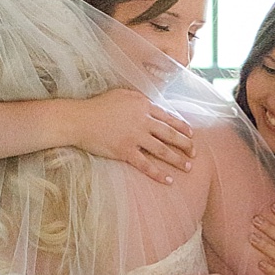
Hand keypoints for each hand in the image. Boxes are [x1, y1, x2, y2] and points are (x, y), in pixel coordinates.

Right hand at [65, 88, 194, 183]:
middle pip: (170, 134)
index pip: (168, 117)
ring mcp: (135, 137)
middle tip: (195, 153)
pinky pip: (145, 164)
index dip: (182, 127)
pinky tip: (168, 179)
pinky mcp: (125, 151)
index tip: (191, 134)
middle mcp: (142, 121)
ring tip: (188, 166)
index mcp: (143, 105)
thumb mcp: (122, 95)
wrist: (79, 119)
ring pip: (162, 150)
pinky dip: (158, 173)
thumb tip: (150, 106)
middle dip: (185, 144)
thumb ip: (138, 101)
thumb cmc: (97, 106)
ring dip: (177, 159)